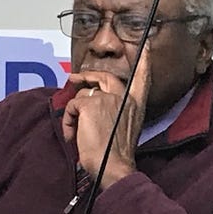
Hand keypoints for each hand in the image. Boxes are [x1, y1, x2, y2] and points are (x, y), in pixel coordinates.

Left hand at [62, 45, 151, 188]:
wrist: (113, 166)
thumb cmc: (115, 155)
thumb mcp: (124, 130)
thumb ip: (116, 113)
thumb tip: (96, 107)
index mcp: (135, 105)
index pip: (142, 78)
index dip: (143, 62)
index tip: (145, 46)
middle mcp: (124, 98)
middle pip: (104, 77)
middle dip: (88, 75)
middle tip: (75, 78)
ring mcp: (107, 99)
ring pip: (83, 95)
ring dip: (74, 113)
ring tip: (75, 132)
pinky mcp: (90, 104)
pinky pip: (71, 106)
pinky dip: (67, 121)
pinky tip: (71, 135)